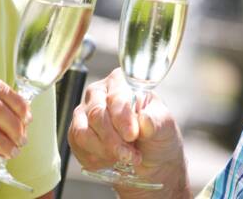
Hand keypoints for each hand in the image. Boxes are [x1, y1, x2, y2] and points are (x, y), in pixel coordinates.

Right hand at [69, 69, 188, 191]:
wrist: (151, 157)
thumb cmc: (157, 134)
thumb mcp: (165, 127)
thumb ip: (156, 122)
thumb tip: (144, 119)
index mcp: (122, 82)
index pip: (116, 97)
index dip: (122, 118)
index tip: (132, 135)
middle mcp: (100, 92)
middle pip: (97, 114)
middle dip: (113, 140)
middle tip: (130, 155)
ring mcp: (85, 111)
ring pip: (83, 132)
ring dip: (104, 151)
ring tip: (124, 158)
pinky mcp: (77, 130)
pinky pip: (77, 146)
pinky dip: (95, 158)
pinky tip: (111, 160)